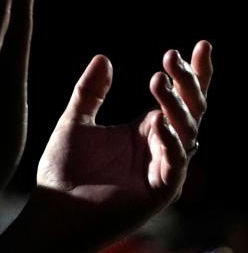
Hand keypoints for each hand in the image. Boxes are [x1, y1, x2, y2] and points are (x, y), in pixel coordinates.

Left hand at [34, 41, 211, 247]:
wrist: (54, 208)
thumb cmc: (65, 169)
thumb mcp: (75, 121)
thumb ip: (90, 91)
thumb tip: (104, 57)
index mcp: (145, 129)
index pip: (177, 97)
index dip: (192, 73)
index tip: (199, 44)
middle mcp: (160, 147)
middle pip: (190, 111)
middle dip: (187, 83)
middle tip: (172, 57)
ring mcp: (162, 169)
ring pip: (186, 133)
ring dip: (175, 106)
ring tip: (158, 79)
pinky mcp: (159, 192)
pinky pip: (174, 165)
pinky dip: (170, 142)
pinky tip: (157, 121)